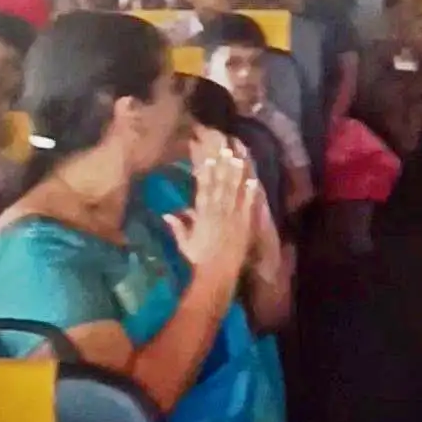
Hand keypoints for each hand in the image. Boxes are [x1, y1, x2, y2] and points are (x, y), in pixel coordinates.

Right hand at [165, 145, 255, 284]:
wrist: (217, 273)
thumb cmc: (199, 258)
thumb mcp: (185, 242)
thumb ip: (178, 226)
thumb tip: (167, 213)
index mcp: (202, 214)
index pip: (203, 188)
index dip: (206, 171)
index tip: (207, 156)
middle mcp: (217, 211)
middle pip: (220, 184)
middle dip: (222, 165)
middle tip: (225, 148)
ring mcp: (232, 217)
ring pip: (234, 191)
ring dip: (236, 173)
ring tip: (238, 157)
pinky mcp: (244, 224)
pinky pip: (248, 205)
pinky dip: (250, 192)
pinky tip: (254, 179)